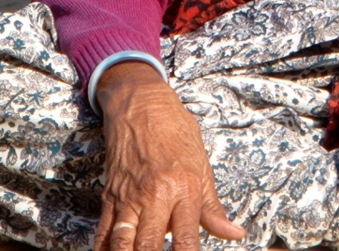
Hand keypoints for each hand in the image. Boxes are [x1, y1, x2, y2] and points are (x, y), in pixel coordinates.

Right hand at [93, 62, 243, 250]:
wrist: (142, 103)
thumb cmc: (175, 130)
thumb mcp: (202, 164)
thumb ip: (213, 207)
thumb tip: (234, 234)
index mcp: (184, 189)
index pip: (186, 240)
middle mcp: (155, 196)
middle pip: (149, 246)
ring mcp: (129, 197)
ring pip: (122, 243)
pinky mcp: (110, 195)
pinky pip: (103, 232)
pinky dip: (104, 250)